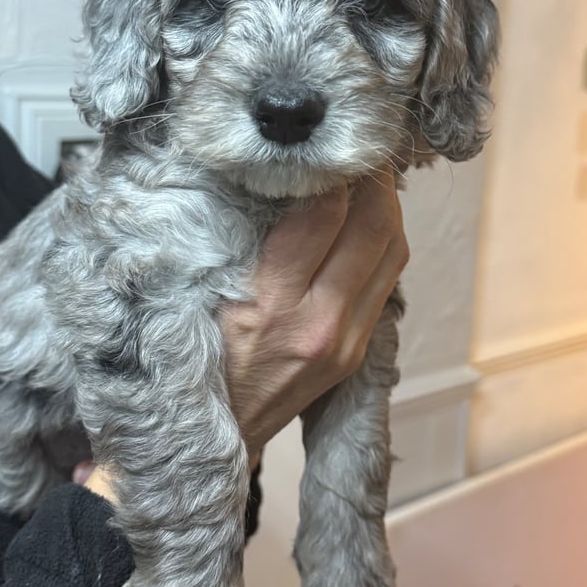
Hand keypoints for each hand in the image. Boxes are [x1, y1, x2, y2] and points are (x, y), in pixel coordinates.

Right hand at [222, 168, 407, 465]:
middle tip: (358, 150)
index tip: (322, 147)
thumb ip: (240, 238)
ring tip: (366, 179)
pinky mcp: (356, 352)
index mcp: (272, 304)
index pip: (324, 214)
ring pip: (394, 252)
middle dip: (374, 178)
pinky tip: (364, 224)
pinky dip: (383, 242)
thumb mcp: (200, 293)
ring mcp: (347, 342)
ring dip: (387, 208)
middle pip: (376, 227)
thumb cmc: (193, 359)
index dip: (330, 171)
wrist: (212, 440)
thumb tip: (277, 180)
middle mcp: (322, 324)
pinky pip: (387, 280)